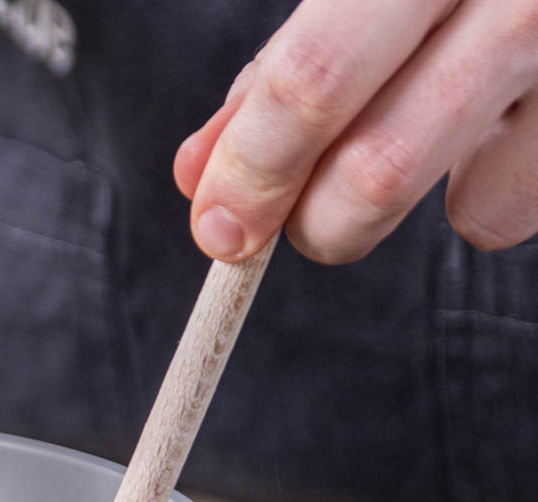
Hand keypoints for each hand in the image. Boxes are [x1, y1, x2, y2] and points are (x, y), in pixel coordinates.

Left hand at [173, 0, 537, 263]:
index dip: (253, 167)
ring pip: (459, 206)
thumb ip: (283, 67)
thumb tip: (202, 177)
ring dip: (386, 216)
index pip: (313, 77)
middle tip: (291, 225)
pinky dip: (475, 198)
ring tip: (386, 150)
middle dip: (312, 222)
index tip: (219, 226)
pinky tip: (480, 133)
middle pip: (379, 164)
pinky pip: (511, 204)